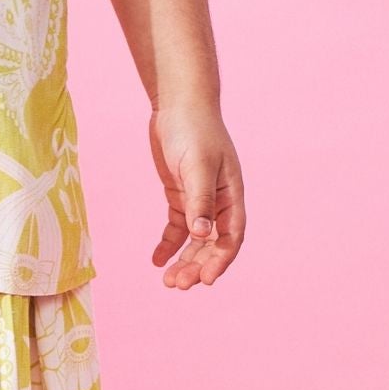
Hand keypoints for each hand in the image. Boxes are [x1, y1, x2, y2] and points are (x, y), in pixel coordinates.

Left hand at [149, 104, 244, 288]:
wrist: (178, 103)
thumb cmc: (194, 130)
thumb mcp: (198, 165)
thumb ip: (199, 200)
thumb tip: (201, 235)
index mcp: (232, 195)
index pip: (231, 237)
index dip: (220, 261)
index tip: (204, 280)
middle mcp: (218, 201)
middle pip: (211, 244)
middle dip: (197, 266)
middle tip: (176, 285)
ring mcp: (198, 199)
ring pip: (194, 240)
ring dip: (183, 260)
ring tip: (167, 281)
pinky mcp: (180, 194)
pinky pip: (176, 227)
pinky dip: (169, 244)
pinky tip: (156, 260)